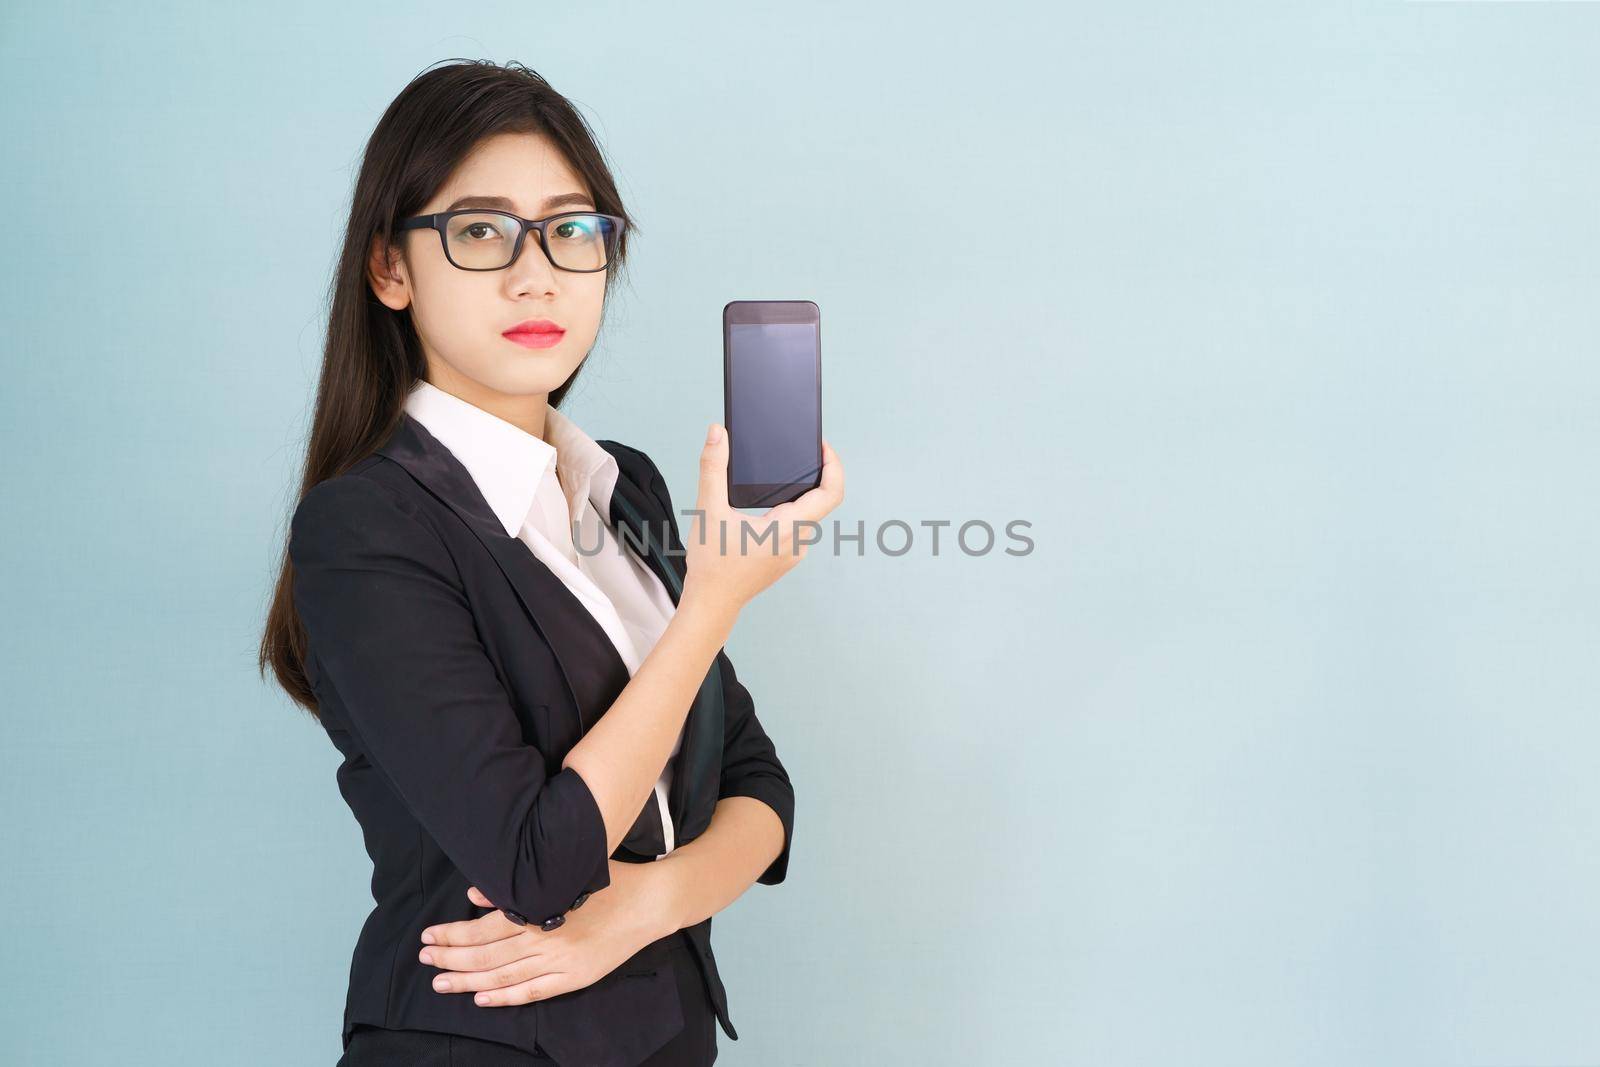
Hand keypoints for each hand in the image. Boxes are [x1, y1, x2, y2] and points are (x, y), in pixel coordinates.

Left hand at [416, 860, 680, 1006]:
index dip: (454, 933)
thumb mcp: (564, 871)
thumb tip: (475, 894)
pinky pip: (533, 991)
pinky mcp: (575, 977)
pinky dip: (505, 997)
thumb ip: (519, 885)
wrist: (651, 903)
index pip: (485, 927)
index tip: (429, 935)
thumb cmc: (608, 880)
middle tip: (424, 959)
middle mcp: (547, 939)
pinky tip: (481, 998)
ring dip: (468, 980)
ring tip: (440, 983)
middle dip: (452, 957)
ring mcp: (561, 962)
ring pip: (504, 976)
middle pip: (488, 954)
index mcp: (541, 910)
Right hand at [682, 424, 844, 612]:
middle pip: (820, 501)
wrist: (712, 604)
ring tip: (784, 473)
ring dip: (801, 493)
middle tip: (802, 452)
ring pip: (808, 515)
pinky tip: (770, 503)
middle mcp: (798, 542)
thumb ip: (712, 468)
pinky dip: (791, 509)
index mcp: (788, 529)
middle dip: (814, 474)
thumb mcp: (708, 510)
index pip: (830, 493)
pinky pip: (797, 527)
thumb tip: (717, 433)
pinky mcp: (785, 558)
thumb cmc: (712, 566)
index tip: (823, 448)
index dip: (834, 466)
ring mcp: (794, 553)